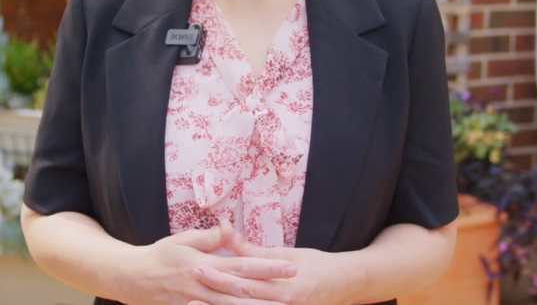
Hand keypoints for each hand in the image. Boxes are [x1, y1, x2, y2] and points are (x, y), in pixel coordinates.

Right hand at [122, 221, 297, 304]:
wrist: (132, 279)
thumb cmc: (159, 256)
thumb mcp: (182, 240)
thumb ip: (208, 238)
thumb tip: (229, 228)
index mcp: (204, 265)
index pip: (243, 267)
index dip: (268, 267)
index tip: (290, 266)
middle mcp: (203, 287)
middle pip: (243, 292)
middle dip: (271, 292)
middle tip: (295, 289)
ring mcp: (196, 303)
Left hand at [189, 235, 359, 304]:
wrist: (347, 286)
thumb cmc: (318, 266)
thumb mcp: (290, 254)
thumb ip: (258, 252)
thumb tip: (231, 238)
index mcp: (285, 282)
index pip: (246, 279)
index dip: (220, 274)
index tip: (198, 267)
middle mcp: (285, 302)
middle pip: (243, 300)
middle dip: (215, 295)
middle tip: (190, 289)